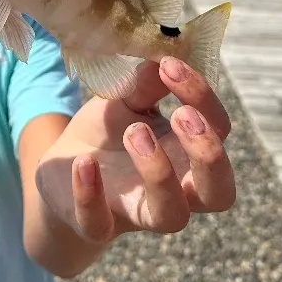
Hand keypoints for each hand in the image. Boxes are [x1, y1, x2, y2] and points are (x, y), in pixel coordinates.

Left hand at [35, 57, 235, 241]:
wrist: (62, 166)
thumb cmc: (109, 131)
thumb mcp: (125, 99)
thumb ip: (145, 83)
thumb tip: (162, 56)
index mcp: (188, 152)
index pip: (218, 130)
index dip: (202, 98)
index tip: (170, 66)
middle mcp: (175, 189)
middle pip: (219, 192)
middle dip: (208, 154)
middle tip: (180, 115)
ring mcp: (137, 211)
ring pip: (171, 215)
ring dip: (158, 172)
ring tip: (133, 132)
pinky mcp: (96, 225)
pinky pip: (99, 226)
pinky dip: (91, 195)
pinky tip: (84, 162)